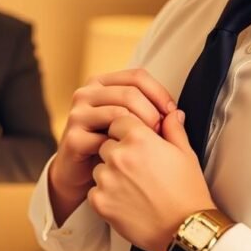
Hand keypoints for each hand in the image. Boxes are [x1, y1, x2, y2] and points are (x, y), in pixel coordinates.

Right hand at [49, 69, 175, 219]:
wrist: (79, 174)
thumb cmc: (108, 146)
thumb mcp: (130, 125)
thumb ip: (153, 115)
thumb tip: (178, 114)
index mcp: (101, 84)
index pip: (137, 76)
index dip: (159, 93)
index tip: (172, 112)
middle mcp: (86, 94)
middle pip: (129, 92)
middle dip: (152, 113)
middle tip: (162, 132)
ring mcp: (77, 115)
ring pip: (118, 112)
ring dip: (140, 130)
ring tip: (149, 144)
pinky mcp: (73, 138)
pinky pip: (105, 138)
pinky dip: (123, 148)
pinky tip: (130, 157)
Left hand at [88, 110, 213, 250]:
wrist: (184, 229)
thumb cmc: (188, 193)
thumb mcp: (186, 154)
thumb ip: (173, 129)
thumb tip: (171, 113)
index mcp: (139, 138)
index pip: (118, 121)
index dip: (127, 131)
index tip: (136, 143)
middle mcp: (118, 155)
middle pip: (106, 144)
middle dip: (118, 152)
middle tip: (138, 170)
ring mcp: (106, 179)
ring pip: (99, 168)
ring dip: (110, 174)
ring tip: (134, 188)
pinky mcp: (99, 201)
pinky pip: (94, 191)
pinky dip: (105, 195)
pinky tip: (126, 201)